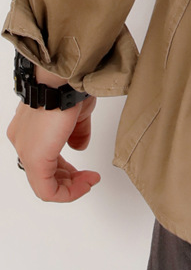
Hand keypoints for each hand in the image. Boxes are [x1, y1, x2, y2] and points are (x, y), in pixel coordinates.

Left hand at [7, 68, 100, 201]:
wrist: (63, 77)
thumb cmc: (68, 85)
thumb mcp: (76, 112)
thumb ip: (76, 132)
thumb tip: (79, 147)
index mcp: (29, 129)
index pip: (44, 158)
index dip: (65, 168)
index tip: (85, 169)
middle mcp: (22, 141)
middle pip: (42, 174)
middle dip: (69, 180)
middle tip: (88, 179)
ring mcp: (26, 151)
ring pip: (44, 184)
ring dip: (70, 187)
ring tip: (89, 181)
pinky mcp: (35, 159)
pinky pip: (47, 190)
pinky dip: (68, 192)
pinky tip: (85, 183)